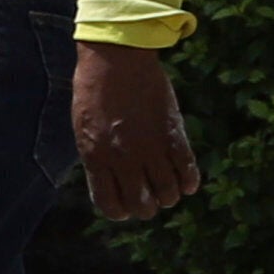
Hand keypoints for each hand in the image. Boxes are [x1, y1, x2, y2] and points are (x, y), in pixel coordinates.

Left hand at [73, 42, 199, 222]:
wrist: (115, 62)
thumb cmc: (94, 93)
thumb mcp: (85, 130)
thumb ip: (97, 158)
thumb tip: (111, 183)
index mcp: (96, 158)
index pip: (109, 204)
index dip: (120, 212)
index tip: (125, 208)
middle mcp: (123, 159)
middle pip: (142, 204)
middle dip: (146, 207)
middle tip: (149, 199)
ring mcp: (150, 148)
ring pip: (167, 193)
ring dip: (168, 196)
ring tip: (167, 190)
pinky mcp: (173, 135)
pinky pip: (188, 171)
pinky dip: (189, 182)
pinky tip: (186, 183)